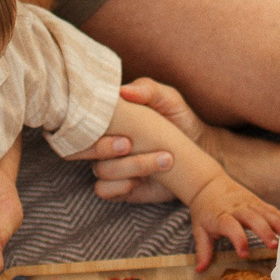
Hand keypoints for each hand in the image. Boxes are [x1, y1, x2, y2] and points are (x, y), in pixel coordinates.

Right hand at [72, 79, 220, 205]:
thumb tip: (123, 91)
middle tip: (128, 144)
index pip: (81, 121)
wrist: (198, 149)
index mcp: (109, 119)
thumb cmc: (179, 118)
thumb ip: (147, 89)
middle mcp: (104, 142)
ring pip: (100, 169)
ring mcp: (111, 165)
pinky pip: (103, 190)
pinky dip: (118, 186)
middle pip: (81, 148)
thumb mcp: (168, 98)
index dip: (86, 125)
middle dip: (102, 148)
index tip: (110, 124)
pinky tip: (139, 181)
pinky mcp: (119, 186)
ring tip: (163, 160)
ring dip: (128, 166)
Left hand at [185, 172, 279, 270]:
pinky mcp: (258, 202)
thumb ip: (203, 250)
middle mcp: (237, 209)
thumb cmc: (204, 210)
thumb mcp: (199, 229)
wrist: (208, 184)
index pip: (230, 227)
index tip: (244, 254)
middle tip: (274, 246)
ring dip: (278, 226)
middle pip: (253, 218)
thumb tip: (200, 270)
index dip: (238, 239)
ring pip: (266, 213)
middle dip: (265, 231)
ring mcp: (250, 203)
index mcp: (221, 216)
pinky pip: (272, 210)